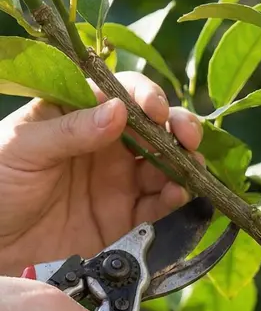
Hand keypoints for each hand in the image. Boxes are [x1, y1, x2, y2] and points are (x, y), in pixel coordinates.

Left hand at [0, 73, 201, 274]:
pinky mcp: (127, 217)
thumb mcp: (23, 148)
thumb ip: (70, 130)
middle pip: (156, 127)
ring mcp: (120, 180)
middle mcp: (107, 144)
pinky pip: (162, 204)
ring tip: (188, 169)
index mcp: (78, 116)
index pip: (121, 94)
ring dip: (185, 162)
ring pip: (168, 163)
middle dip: (179, 126)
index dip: (144, 96)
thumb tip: (120, 111)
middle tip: (186, 136)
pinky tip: (178, 194)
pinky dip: (178, 197)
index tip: (153, 109)